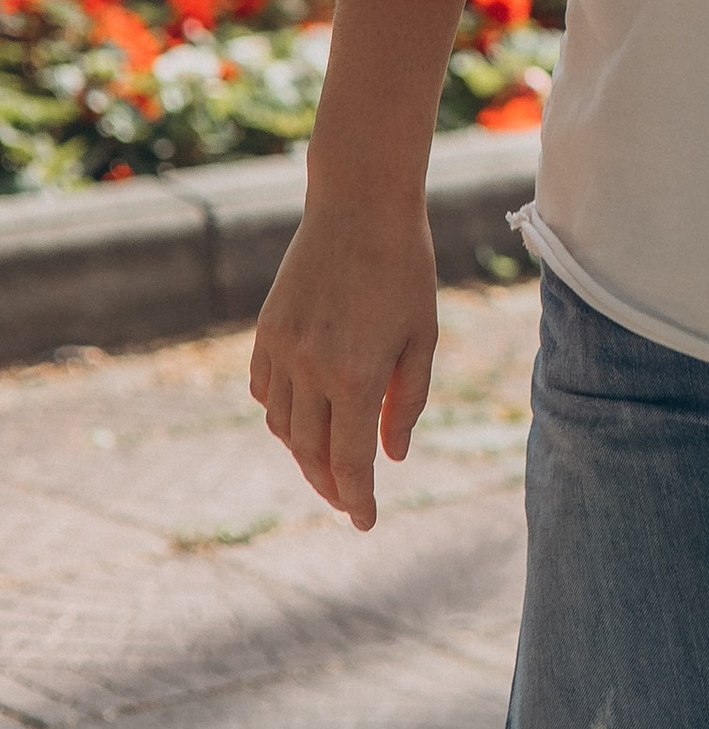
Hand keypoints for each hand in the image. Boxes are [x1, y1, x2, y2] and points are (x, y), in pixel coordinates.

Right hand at [248, 197, 440, 532]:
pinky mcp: (265, 331)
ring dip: (304, 453)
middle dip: (331, 486)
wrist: (360, 206)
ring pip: (282, 427)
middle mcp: (311, 369)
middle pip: (311, 453)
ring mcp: (281, 350)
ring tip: (330, 463)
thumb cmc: (405, 269)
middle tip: (351, 501)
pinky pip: (265, 391)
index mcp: (355, 375)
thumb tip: (393, 456)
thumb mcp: (423, 337)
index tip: (367, 522)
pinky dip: (280, 414)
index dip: (357, 499)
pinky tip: (301, 420)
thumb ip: (406, 402)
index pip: (350, 462)